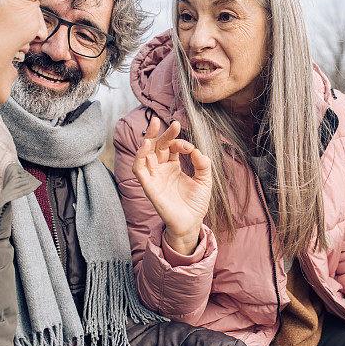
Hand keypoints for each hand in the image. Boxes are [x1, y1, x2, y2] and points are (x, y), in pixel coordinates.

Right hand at [132, 118, 211, 254]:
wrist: (190, 223)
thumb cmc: (196, 203)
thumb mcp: (205, 179)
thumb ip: (203, 163)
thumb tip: (196, 149)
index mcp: (173, 166)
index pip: (172, 147)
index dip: (180, 142)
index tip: (190, 147)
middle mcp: (161, 169)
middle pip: (158, 146)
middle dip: (164, 133)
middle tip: (172, 123)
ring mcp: (154, 176)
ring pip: (146, 153)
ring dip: (148, 138)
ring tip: (155, 125)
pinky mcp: (148, 185)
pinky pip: (139, 168)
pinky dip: (140, 156)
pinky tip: (147, 145)